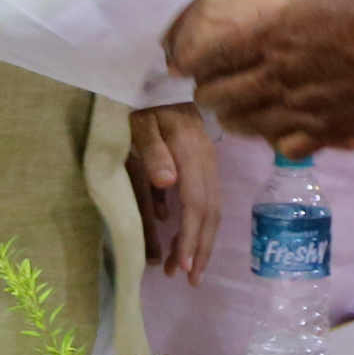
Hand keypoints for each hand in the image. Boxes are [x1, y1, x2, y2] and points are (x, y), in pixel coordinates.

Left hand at [127, 103, 220, 283]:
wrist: (159, 74)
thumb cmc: (143, 98)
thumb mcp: (140, 120)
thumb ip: (152, 149)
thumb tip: (167, 183)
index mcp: (192, 153)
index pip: (196, 205)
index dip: (190, 238)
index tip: (181, 268)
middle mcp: (207, 160)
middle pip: (211, 213)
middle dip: (200, 249)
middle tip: (188, 280)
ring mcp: (208, 161)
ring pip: (212, 208)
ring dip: (201, 241)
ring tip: (185, 269)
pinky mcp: (203, 161)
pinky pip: (206, 199)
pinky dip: (197, 224)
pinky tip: (181, 240)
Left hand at [192, 0, 353, 159]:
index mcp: (275, 34)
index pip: (220, 52)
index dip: (196, 61)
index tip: (180, 67)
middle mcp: (281, 76)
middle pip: (229, 95)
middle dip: (209, 96)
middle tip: (201, 97)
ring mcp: (305, 109)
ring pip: (255, 125)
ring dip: (237, 123)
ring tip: (229, 122)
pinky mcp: (333, 131)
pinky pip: (295, 145)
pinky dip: (282, 144)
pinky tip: (281, 142)